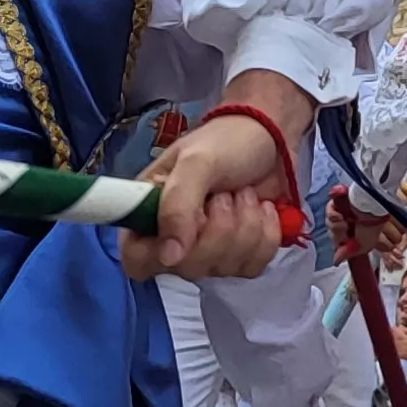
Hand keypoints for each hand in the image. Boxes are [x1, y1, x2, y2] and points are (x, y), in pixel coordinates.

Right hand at [120, 118, 292, 280]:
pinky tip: (263, 209)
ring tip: (244, 193)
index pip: (135, 259)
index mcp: (149, 213)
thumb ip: (177, 205)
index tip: (190, 226)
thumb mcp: (196, 162)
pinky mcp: (241, 257)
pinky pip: (252, 267)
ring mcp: (209, 252)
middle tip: (226, 194)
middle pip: (187, 267)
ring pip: (223, 267)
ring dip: (245, 225)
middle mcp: (174, 240)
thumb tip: (169, 257)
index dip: (158, 254)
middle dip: (218, 228)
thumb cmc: (224, 143)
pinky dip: (265, 235)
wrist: (270, 138)